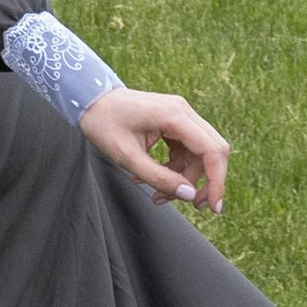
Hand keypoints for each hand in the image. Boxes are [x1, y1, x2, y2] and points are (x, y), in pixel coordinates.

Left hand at [79, 88, 228, 215]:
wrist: (90, 99)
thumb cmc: (104, 124)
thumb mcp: (127, 157)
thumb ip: (159, 177)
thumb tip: (190, 195)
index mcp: (175, 116)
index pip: (212, 151)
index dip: (217, 181)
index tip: (213, 207)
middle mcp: (183, 112)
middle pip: (212, 152)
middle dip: (205, 182)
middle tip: (192, 206)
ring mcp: (180, 115)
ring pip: (199, 154)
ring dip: (184, 178)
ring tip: (157, 196)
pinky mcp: (174, 122)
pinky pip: (186, 150)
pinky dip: (175, 168)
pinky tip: (150, 179)